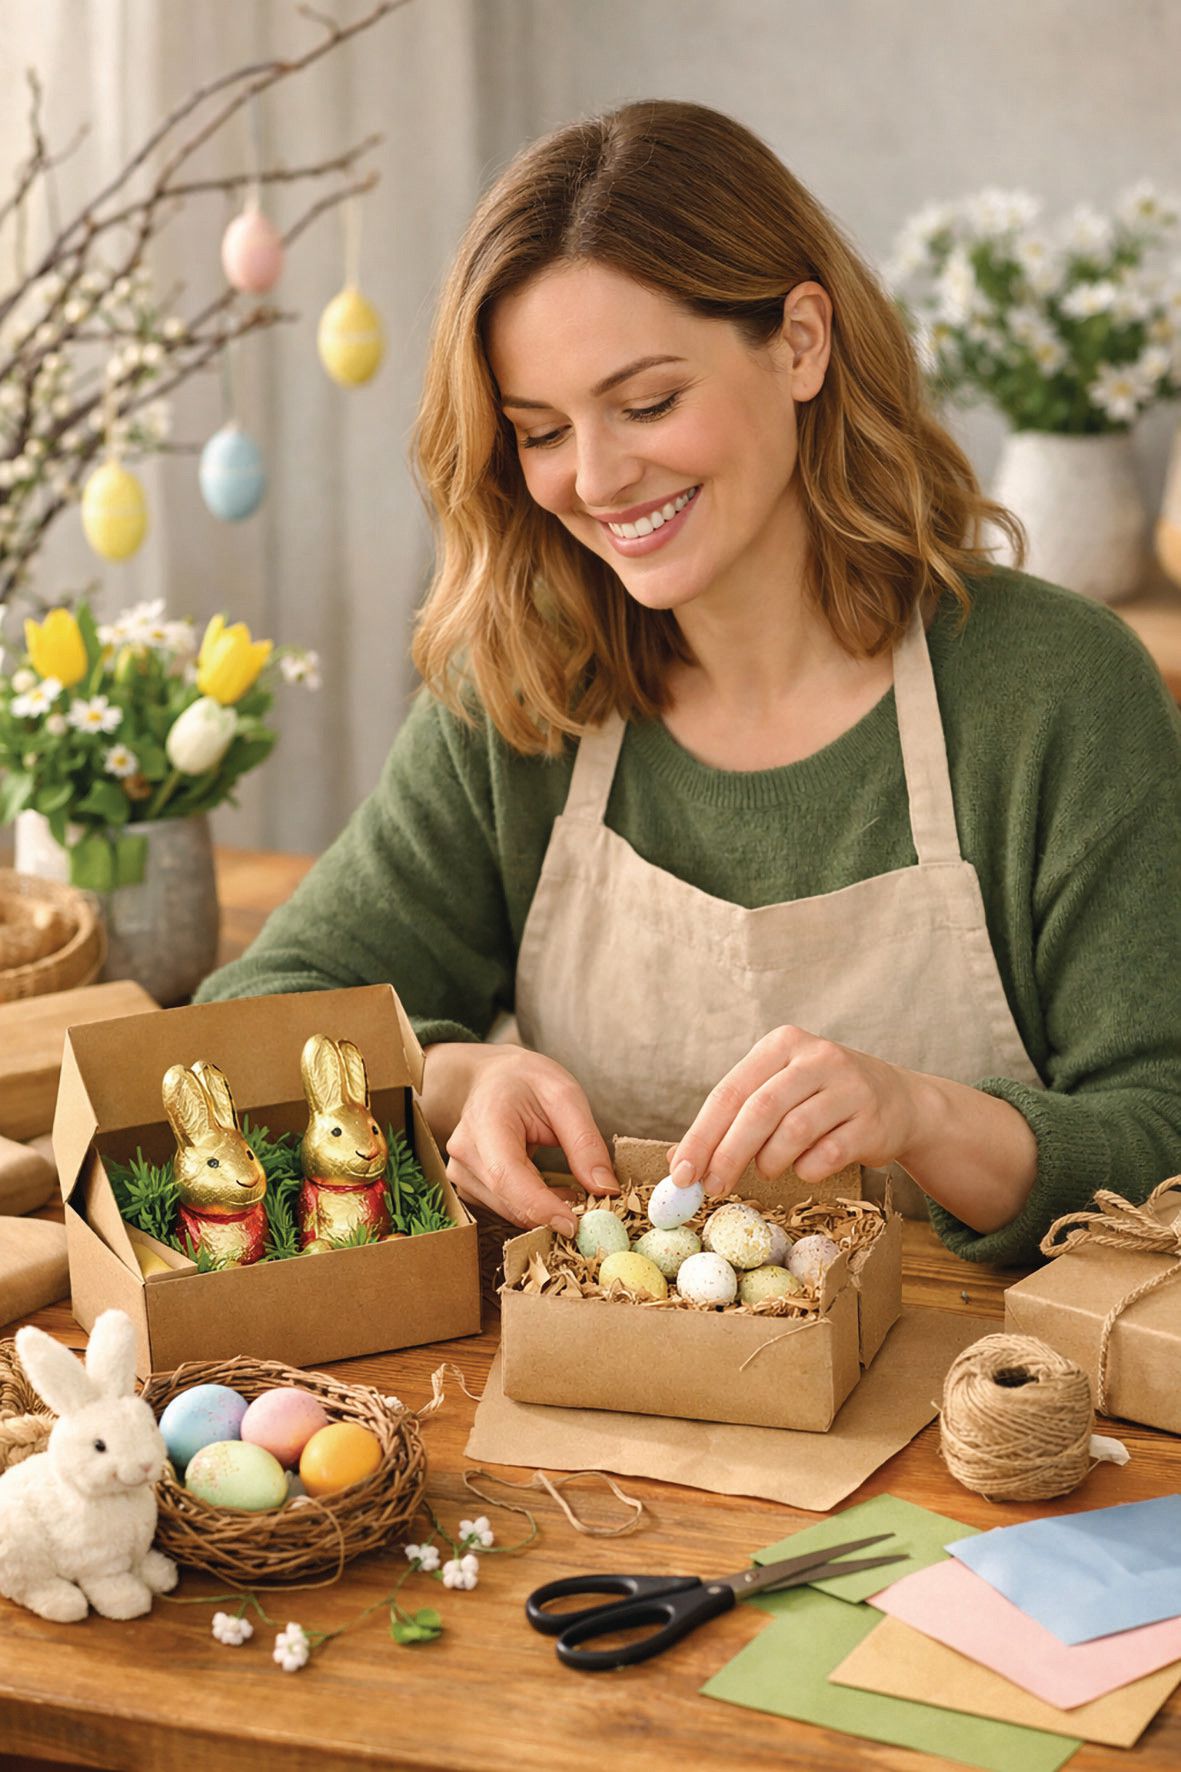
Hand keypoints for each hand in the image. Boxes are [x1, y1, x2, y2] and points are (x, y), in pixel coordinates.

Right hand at [423, 1043, 618, 1234]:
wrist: (492, 1078)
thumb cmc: (527, 1081)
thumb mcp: (566, 1096)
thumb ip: (585, 1142)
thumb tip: (604, 1188)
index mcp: (485, 1120)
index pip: (506, 1175)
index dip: (539, 1206)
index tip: (574, 1225)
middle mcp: (465, 1151)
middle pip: (509, 1200)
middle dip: (553, 1211)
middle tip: (593, 1206)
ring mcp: (461, 1172)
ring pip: (508, 1211)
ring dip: (545, 1211)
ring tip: (572, 1188)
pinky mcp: (467, 1186)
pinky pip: (504, 1209)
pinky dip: (532, 1208)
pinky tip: (549, 1189)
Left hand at [667, 1025, 926, 1197]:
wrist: (898, 1101)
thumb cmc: (820, 1099)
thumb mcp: (777, 1091)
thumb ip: (731, 1119)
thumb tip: (679, 1163)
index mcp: (782, 1044)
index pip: (730, 1091)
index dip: (702, 1135)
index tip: (681, 1174)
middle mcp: (817, 1057)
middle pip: (760, 1110)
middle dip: (729, 1155)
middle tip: (712, 1188)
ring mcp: (849, 1086)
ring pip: (793, 1132)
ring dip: (770, 1162)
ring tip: (767, 1170)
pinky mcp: (872, 1119)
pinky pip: (827, 1154)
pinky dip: (807, 1169)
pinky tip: (806, 1166)